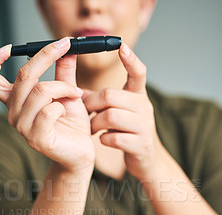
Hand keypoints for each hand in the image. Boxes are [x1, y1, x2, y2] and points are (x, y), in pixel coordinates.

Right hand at [0, 38, 93, 172]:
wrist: (80, 152)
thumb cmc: (72, 124)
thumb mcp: (67, 92)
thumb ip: (63, 72)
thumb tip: (66, 49)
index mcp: (15, 101)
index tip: (10, 47)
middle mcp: (13, 113)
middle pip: (22, 75)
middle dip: (47, 56)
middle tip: (67, 47)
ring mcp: (23, 127)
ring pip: (40, 91)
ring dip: (63, 87)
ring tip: (75, 94)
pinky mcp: (36, 139)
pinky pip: (49, 111)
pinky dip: (63, 105)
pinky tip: (67, 112)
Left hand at [82, 44, 164, 180]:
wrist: (145, 160)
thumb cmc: (127, 132)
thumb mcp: (118, 112)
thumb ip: (100, 100)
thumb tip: (76, 88)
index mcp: (139, 96)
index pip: (139, 73)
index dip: (131, 60)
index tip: (122, 47)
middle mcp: (144, 108)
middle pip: (111, 95)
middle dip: (92, 103)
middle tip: (86, 112)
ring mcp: (144, 126)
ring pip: (111, 116)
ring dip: (95, 123)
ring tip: (92, 129)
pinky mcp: (140, 145)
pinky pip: (114, 137)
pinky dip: (103, 139)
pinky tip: (103, 140)